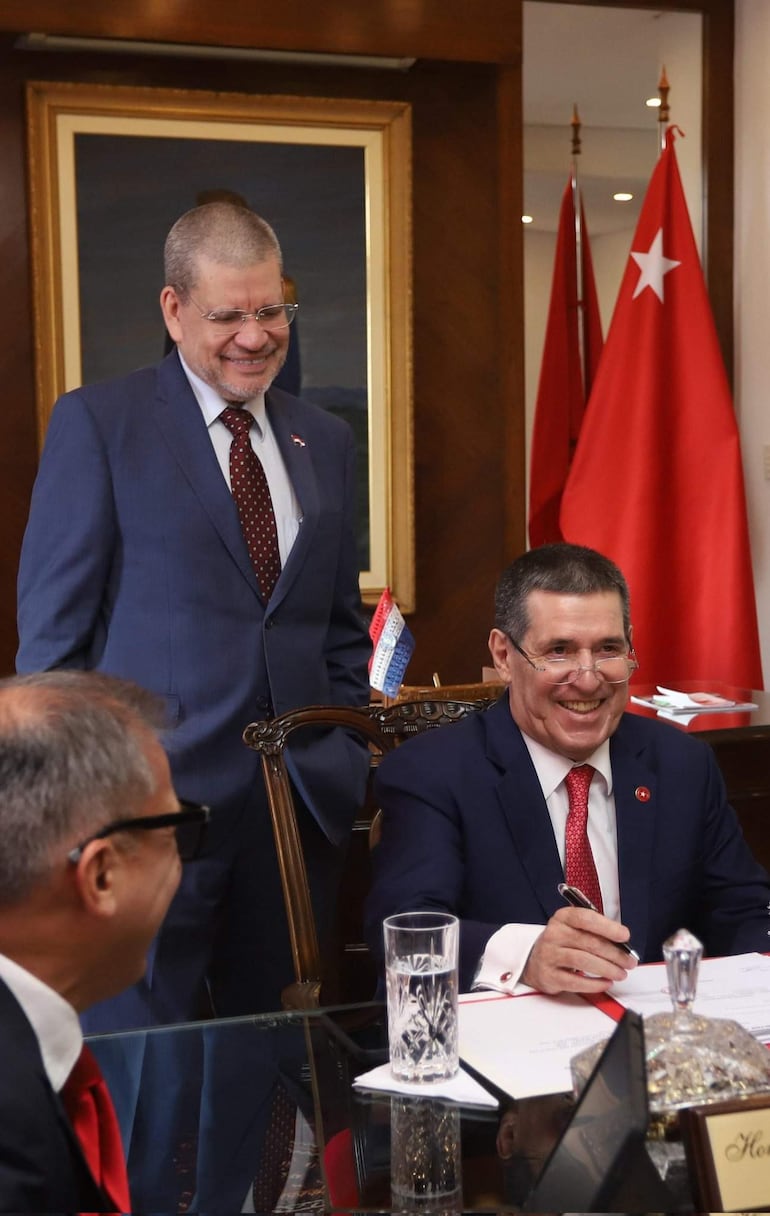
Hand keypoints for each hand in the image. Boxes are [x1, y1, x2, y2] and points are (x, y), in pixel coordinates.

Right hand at [521, 905, 637, 994]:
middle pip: (589, 942)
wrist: (535, 961)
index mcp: (563, 918)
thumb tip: (622, 944)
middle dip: (615, 954)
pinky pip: (575, 981)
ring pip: (583, 961)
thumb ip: (596, 932)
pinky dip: (594, 984)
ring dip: (607, 969)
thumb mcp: (575, 929)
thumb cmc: (563, 943)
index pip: (585, 918)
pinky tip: (605, 983)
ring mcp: (549, 955)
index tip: (625, 936)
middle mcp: (554, 934)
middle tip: (629, 961)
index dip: (607, 927)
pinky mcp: (549, 976)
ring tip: (620, 973)